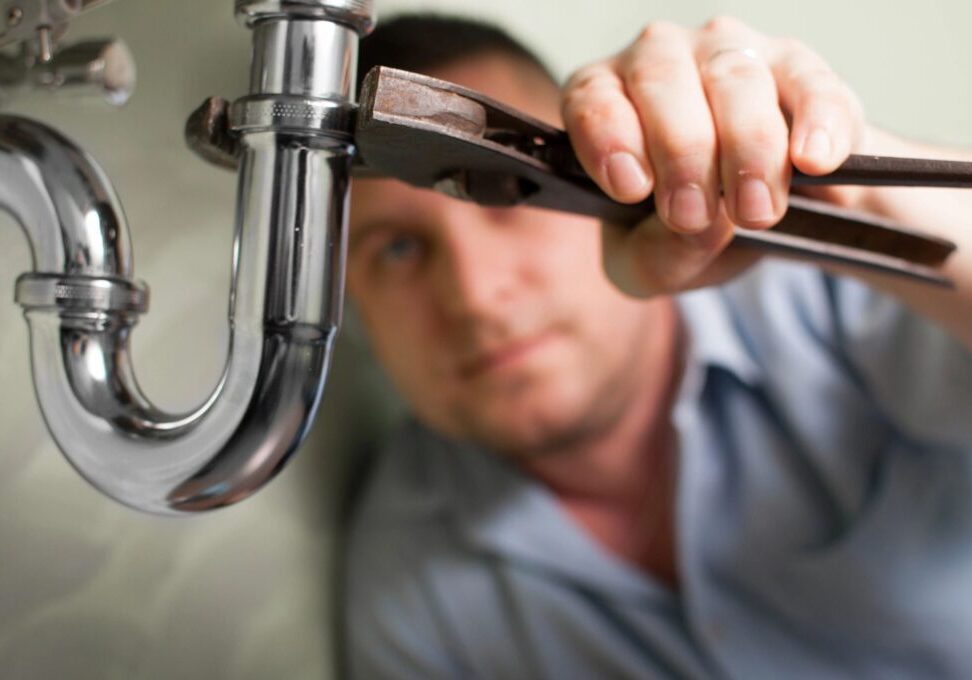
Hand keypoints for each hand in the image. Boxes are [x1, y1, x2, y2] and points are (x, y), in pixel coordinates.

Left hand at [562, 17, 865, 294]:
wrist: (762, 225)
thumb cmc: (686, 229)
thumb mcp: (649, 263)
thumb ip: (654, 255)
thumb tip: (704, 224)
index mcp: (607, 98)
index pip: (593, 99)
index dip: (610, 140)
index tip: (633, 190)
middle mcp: (662, 60)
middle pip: (663, 82)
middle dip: (682, 153)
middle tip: (695, 216)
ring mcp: (731, 53)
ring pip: (736, 79)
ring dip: (748, 150)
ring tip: (754, 212)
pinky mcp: (801, 70)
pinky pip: (812, 84)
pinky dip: (816, 123)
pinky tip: (813, 163)